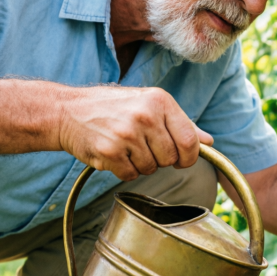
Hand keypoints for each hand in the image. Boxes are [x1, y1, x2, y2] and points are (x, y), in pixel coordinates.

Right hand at [56, 86, 213, 180]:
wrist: (67, 111)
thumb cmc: (111, 108)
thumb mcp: (148, 105)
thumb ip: (181, 124)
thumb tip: (209, 142)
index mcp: (160, 100)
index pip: (190, 141)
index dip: (188, 157)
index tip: (180, 158)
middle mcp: (145, 115)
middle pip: (170, 159)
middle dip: (159, 159)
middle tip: (141, 146)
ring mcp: (127, 134)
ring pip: (151, 169)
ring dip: (139, 164)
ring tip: (124, 146)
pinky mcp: (110, 152)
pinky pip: (130, 175)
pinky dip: (123, 170)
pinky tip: (113, 154)